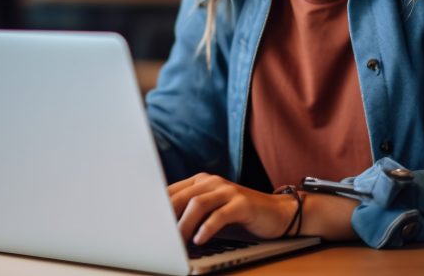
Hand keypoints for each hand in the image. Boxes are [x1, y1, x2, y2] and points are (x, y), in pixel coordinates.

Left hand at [167, 173, 296, 244]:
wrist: (277, 213)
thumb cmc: (239, 215)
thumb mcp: (212, 211)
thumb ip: (190, 213)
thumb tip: (163, 229)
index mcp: (200, 181)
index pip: (171, 192)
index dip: (156, 209)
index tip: (145, 224)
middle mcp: (212, 182)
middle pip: (180, 197)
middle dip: (166, 218)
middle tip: (157, 236)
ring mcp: (228, 191)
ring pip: (197, 204)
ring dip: (184, 225)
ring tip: (177, 242)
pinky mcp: (242, 203)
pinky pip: (220, 215)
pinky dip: (207, 229)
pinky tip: (199, 240)